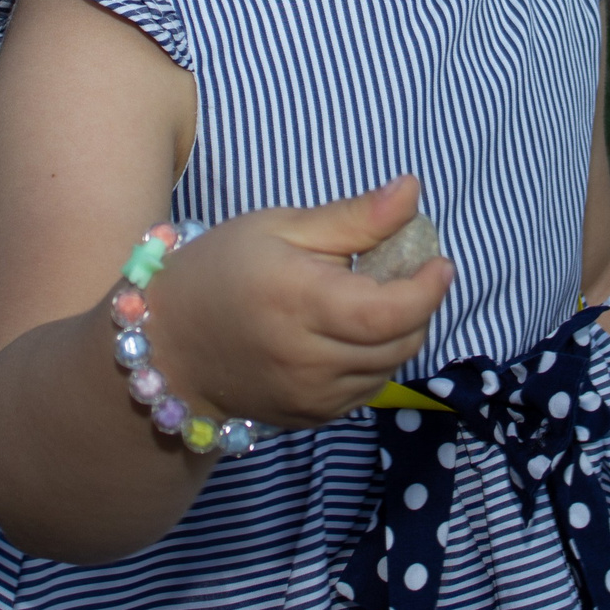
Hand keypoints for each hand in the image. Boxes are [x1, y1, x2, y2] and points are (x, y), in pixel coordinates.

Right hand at [150, 175, 453, 428]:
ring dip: (400, 334)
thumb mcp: (281, 227)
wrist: (169, 344)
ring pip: (388, 369)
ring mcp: (310, 396)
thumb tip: (412, 191)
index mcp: (301, 302)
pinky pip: (366, 390)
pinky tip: (352, 333)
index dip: (427, 289)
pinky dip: (376, 360)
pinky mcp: (310, 418)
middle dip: (419, 306)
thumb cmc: (222, 270)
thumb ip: (354, 217)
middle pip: (399, 341)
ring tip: (377, 299)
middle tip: (408, 272)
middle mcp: (309, 359)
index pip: (390, 310)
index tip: (440, 261)